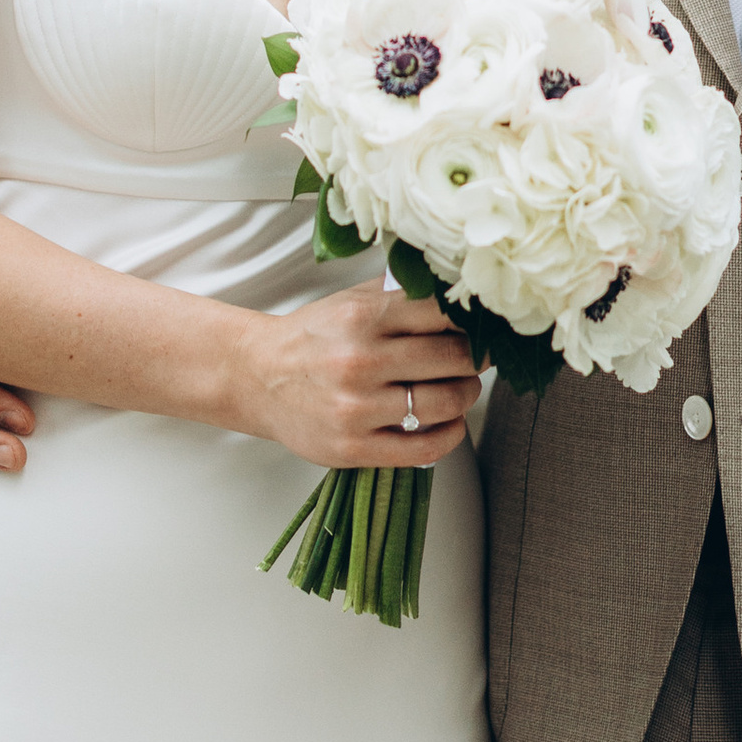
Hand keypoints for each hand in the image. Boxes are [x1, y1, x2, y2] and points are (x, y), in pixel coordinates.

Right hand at [234, 279, 480, 469]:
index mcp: (363, 317)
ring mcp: (357, 408)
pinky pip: (425, 448)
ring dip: (466, 395)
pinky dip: (451, 435)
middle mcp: (361, 361)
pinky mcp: (353, 448)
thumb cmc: (312, 337)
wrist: (257, 377)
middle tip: (478, 357)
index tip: (484, 324)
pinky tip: (450, 423)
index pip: (444, 313)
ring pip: (445, 403)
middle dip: (476, 358)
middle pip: (453, 359)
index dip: (474, 320)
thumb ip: (401, 294)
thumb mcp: (351, 301)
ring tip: (462, 388)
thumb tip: (461, 292)